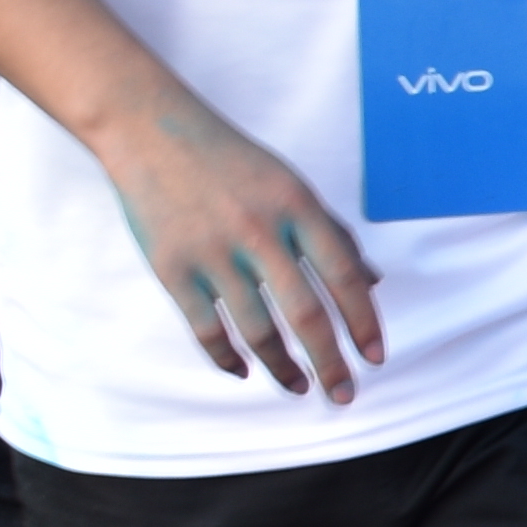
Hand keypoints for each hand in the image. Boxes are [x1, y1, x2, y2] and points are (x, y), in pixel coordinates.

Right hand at [93, 84, 385, 400]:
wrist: (151, 131)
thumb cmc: (232, 161)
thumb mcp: (291, 185)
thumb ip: (332, 232)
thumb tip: (373, 282)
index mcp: (296, 207)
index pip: (344, 277)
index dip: (364, 322)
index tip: (375, 358)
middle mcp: (258, 231)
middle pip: (305, 314)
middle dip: (330, 362)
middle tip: (344, 394)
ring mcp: (213, 252)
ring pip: (257, 330)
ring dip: (282, 368)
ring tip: (300, 388)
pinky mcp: (173, 268)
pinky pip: (206, 327)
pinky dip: (226, 357)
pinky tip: (244, 371)